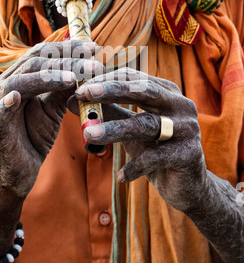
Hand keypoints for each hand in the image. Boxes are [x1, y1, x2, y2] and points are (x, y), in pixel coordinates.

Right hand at [0, 40, 101, 197]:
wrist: (19, 172)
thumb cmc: (35, 136)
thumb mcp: (55, 108)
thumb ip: (65, 88)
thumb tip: (87, 67)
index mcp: (21, 76)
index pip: (43, 53)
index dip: (68, 48)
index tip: (95, 47)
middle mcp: (7, 84)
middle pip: (35, 62)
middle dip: (67, 61)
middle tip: (94, 65)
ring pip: (19, 82)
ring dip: (47, 77)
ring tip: (72, 79)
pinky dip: (7, 104)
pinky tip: (17, 98)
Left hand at [74, 69, 206, 211]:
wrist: (186, 185)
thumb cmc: (155, 150)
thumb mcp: (130, 129)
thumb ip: (108, 112)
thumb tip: (73, 100)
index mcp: (166, 92)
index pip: (134, 77)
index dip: (107, 79)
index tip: (80, 85)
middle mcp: (180, 105)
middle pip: (144, 91)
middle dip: (112, 91)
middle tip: (84, 93)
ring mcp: (188, 129)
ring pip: (146, 124)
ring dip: (114, 129)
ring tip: (87, 135)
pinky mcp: (188, 154)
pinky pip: (156, 158)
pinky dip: (135, 166)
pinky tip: (119, 176)